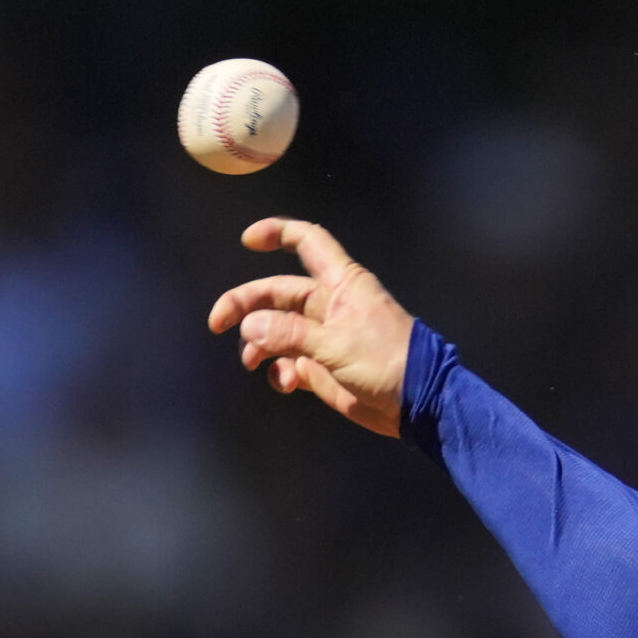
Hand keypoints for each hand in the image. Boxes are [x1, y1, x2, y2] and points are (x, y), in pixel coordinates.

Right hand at [207, 219, 411, 436]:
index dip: (279, 233)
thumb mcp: (336, 344)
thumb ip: (289, 333)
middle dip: (246, 305)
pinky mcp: (325, 367)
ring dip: (259, 343)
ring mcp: (326, 336)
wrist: (419, 404)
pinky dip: (280, 371)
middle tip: (218, 324)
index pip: (308, 243)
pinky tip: (284, 382)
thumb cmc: (387, 362)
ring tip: (252, 361)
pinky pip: (290, 362)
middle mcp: (330, 305)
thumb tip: (250, 325)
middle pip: (278, 293)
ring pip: (278, 330)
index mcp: (341, 284)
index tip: (248, 240)